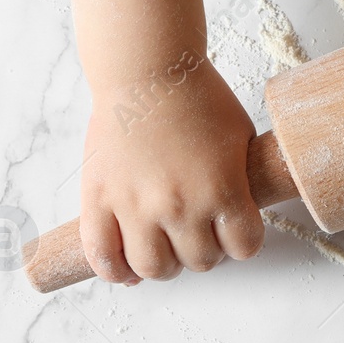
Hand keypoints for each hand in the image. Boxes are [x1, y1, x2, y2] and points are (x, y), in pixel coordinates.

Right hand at [78, 57, 263, 283]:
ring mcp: (136, 206)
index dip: (242, 241)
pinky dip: (115, 271)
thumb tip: (238, 215)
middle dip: (205, 251)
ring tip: (165, 248)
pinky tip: (127, 268)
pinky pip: (102, 257)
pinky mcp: (99, 200)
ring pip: (154, 269)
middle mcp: (180, 205)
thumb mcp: (241, 137)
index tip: (234, 231)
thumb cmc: (198, 97)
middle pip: (201, 261)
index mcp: (222, 189)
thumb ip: (242, 181)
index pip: (244, 247)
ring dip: (165, 265)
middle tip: (198, 233)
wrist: (147, 71)